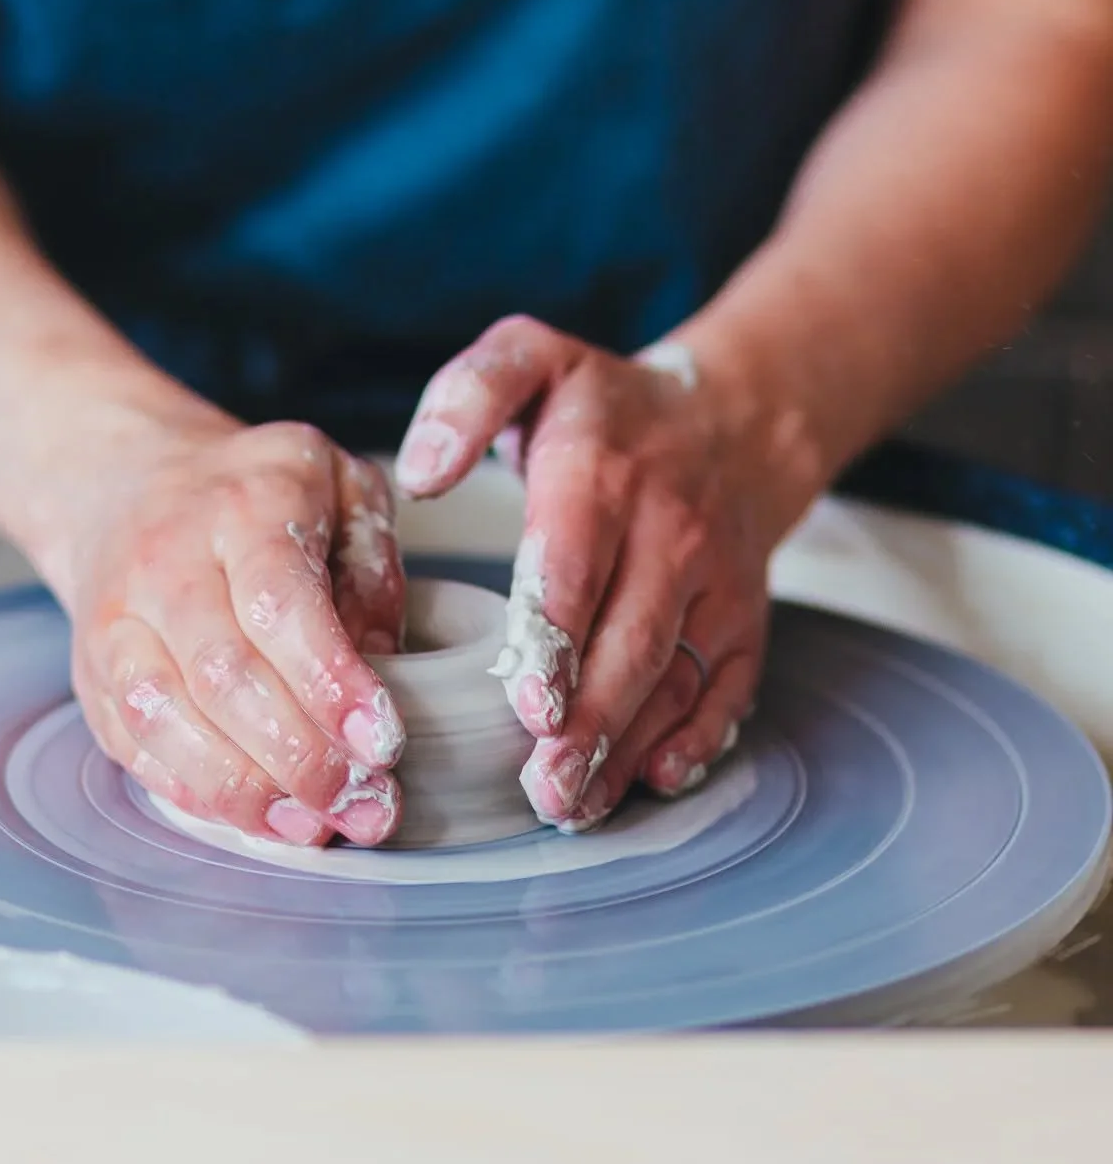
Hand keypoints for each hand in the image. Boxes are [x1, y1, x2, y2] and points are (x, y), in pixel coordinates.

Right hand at [48, 414, 408, 847]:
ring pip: (167, 721)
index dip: (330, 682)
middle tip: (367, 805)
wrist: (124, 481)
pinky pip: (136, 749)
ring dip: (247, 792)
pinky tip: (259, 821)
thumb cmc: (254, 493)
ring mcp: (117, 623)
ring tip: (316, 829)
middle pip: (223, 675)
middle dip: (301, 758)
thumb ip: (371, 569)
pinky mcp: (94, 675)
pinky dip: (198, 795)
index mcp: (242, 506)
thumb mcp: (341, 488)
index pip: (280, 602)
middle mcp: (165, 563)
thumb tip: (381, 669)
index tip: (384, 743)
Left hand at [394, 315, 816, 830]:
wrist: (730, 419)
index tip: (529, 704)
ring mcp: (715, 581)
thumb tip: (420, 471)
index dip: (554, 639)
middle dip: (589, 721)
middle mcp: (668, 528)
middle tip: (544, 788)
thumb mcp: (527, 358)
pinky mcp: (743, 620)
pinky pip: (728, 686)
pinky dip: (699, 738)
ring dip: (628, 746)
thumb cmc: (600, 406)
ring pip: (674, 675)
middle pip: (630, 638)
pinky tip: (657, 779)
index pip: (576, 561)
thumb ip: (466, 397)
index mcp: (601, 467)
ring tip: (574, 804)